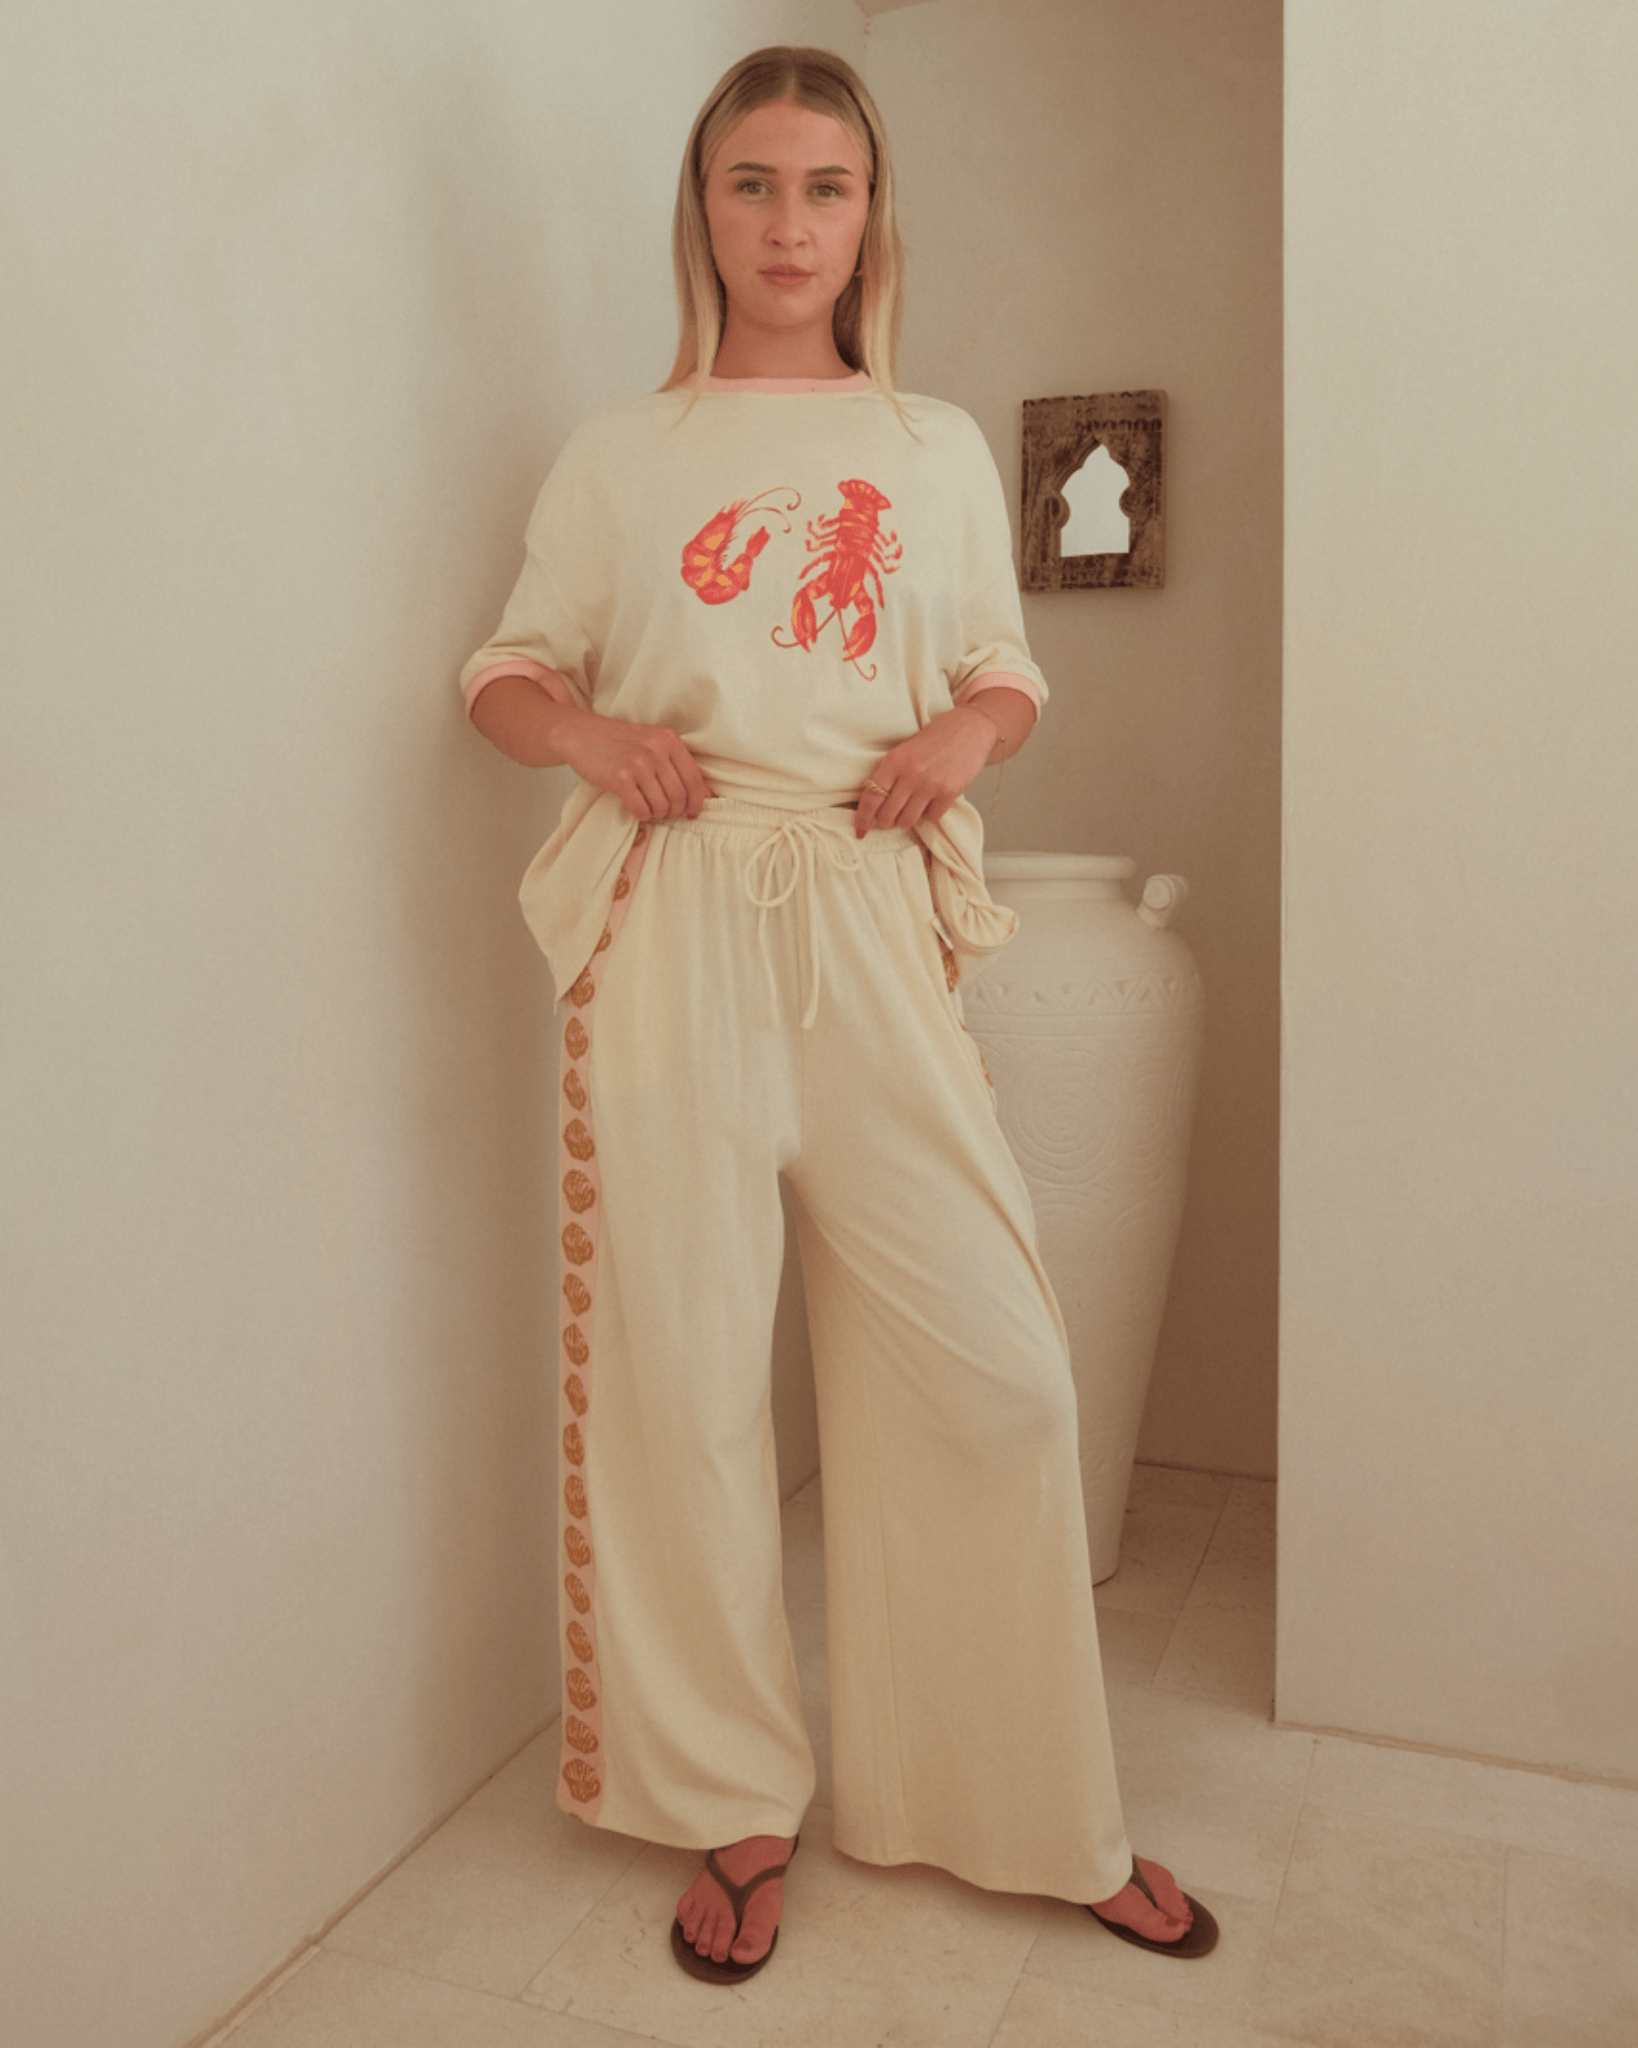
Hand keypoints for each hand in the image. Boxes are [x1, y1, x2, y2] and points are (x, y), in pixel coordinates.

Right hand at [552, 707, 713, 821]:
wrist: (580, 733)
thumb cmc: (618, 742)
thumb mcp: (652, 742)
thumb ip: (675, 764)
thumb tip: (704, 795)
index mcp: (669, 739)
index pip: (694, 778)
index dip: (696, 801)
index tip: (693, 812)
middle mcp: (656, 749)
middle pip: (679, 795)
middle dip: (674, 811)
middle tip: (665, 812)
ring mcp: (637, 763)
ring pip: (661, 805)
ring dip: (657, 813)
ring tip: (649, 807)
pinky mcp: (619, 777)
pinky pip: (641, 809)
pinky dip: (641, 814)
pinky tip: (636, 807)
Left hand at [855, 704, 999, 836]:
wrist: (968, 729)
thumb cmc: (933, 740)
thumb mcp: (903, 751)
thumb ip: (889, 775)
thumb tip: (874, 806)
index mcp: (894, 761)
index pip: (871, 797)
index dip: (863, 818)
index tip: (859, 830)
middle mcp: (911, 773)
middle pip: (887, 815)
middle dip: (885, 821)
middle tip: (888, 818)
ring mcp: (931, 784)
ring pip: (907, 820)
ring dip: (905, 820)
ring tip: (909, 809)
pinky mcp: (949, 793)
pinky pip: (930, 817)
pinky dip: (927, 814)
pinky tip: (929, 801)